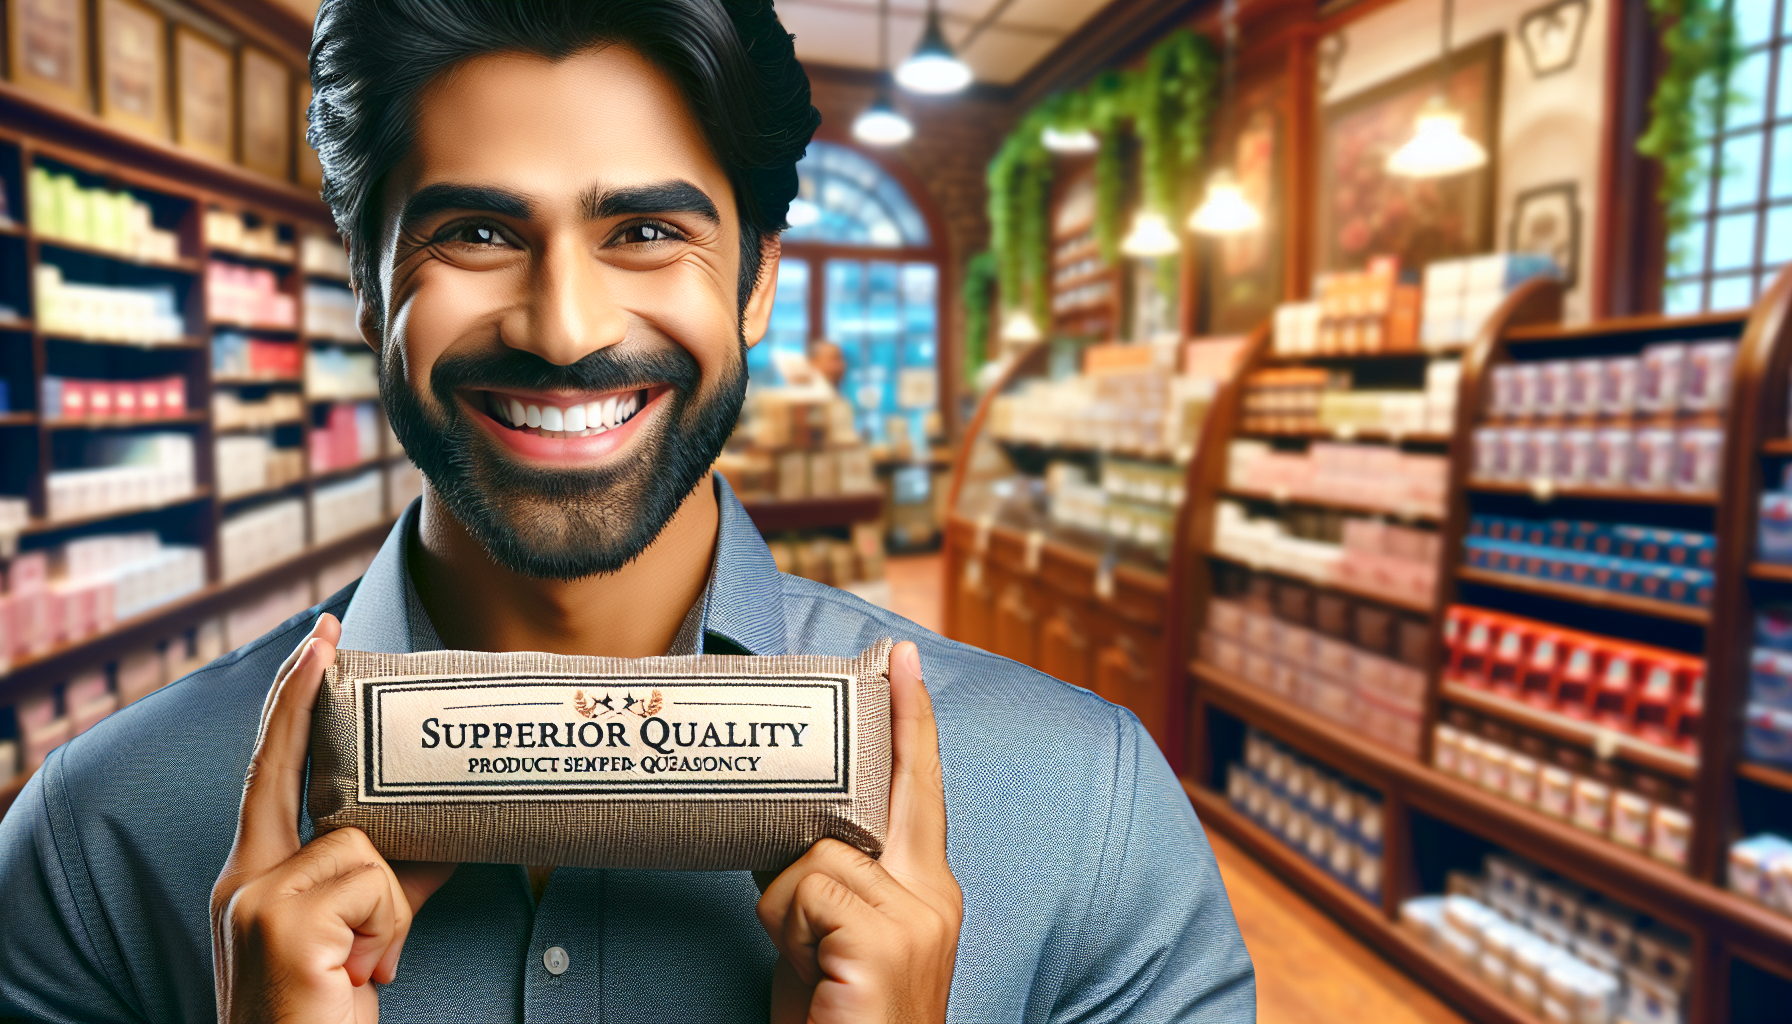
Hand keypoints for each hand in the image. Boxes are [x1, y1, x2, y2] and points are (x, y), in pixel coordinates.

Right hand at [210, 614, 457, 1023]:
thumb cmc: (325, 1012)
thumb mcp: (362, 936)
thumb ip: (393, 879)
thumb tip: (451, 828)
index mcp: (254, 880)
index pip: (272, 773)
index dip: (292, 703)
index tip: (319, 640)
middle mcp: (242, 881)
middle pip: (283, 766)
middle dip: (302, 691)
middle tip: (329, 628)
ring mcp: (254, 899)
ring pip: (364, 846)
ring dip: (390, 909)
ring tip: (368, 965)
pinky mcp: (279, 921)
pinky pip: (374, 882)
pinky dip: (388, 927)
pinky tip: (360, 973)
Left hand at [756, 641, 962, 1023]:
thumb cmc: (837, 1022)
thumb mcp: (831, 944)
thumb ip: (830, 884)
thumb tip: (787, 832)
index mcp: (929, 894)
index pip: (919, 789)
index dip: (912, 721)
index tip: (902, 656)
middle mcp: (936, 896)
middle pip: (889, 790)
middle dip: (881, 737)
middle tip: (881, 681)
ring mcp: (920, 919)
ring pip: (813, 852)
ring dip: (786, 910)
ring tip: (808, 965)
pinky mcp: (890, 942)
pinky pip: (804, 887)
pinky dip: (788, 932)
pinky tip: (813, 976)